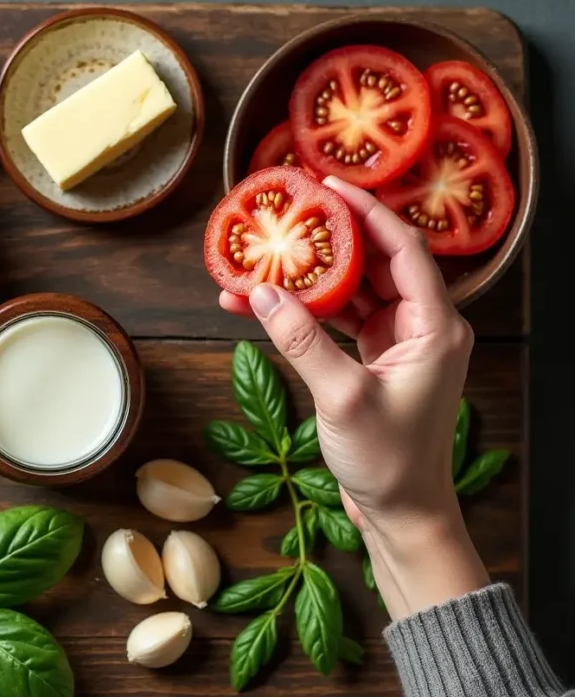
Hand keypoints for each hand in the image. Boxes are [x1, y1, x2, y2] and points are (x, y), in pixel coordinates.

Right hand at [220, 177, 488, 618]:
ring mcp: (395, 342)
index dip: (367, 211)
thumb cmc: (389, 461)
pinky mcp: (371, 360)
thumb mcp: (343, 398)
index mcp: (435, 326)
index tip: (329, 185)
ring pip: (350, 291)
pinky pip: (335, 322)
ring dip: (308, 278)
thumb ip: (302, 342)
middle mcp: (420, 326)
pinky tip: (261, 304)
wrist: (401, 511)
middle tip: (291, 209)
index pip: (403, 249)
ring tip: (263, 256)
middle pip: (374, 262)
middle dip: (331, 237)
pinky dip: (303, 312)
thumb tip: (262, 295)